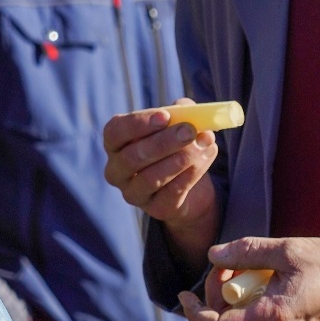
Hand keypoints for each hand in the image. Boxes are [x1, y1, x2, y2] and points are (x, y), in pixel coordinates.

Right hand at [103, 101, 221, 266]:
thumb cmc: (176, 144)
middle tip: (190, 131)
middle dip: (164, 142)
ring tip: (203, 145)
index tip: (165, 116)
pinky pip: (171, 193)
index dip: (138, 124)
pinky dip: (191, 174)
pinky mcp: (155, 209)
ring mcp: (134, 193)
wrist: (192, 181)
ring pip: (151, 178)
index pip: (115, 132)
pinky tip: (205, 159)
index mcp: (115, 144)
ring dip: (180, 159)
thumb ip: (183, 111)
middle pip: (132, 157)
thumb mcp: (179, 122)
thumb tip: (191, 113)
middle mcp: (117, 171)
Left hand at [179, 236, 319, 320]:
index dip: (195, 314)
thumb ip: (247, 251)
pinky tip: (268, 278)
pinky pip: (259, 320)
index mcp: (272, 317)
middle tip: (229, 262)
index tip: (185, 294)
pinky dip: (253, 299)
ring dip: (237, 294)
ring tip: (253, 266)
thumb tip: (214, 255)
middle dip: (220, 291)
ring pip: (242, 320)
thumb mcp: (288, 249)